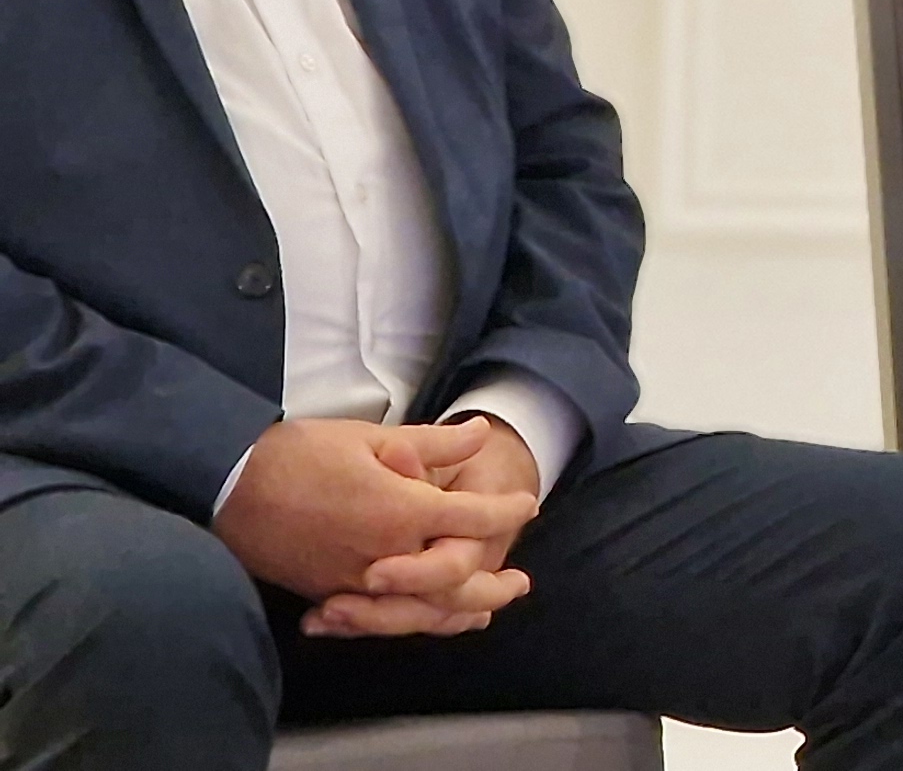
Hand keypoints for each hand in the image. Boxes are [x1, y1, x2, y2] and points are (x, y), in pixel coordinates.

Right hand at [213, 420, 537, 630]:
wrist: (225, 485)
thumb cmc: (298, 454)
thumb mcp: (369, 437)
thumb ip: (431, 443)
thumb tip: (478, 435)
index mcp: (400, 512)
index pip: (471, 520)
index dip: (504, 512)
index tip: (526, 505)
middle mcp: (383, 555)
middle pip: (455, 583)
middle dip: (493, 585)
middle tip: (521, 583)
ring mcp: (353, 580)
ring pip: (420, 609)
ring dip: (458, 611)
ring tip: (485, 610)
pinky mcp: (327, 592)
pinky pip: (381, 616)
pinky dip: (413, 618)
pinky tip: (427, 615)